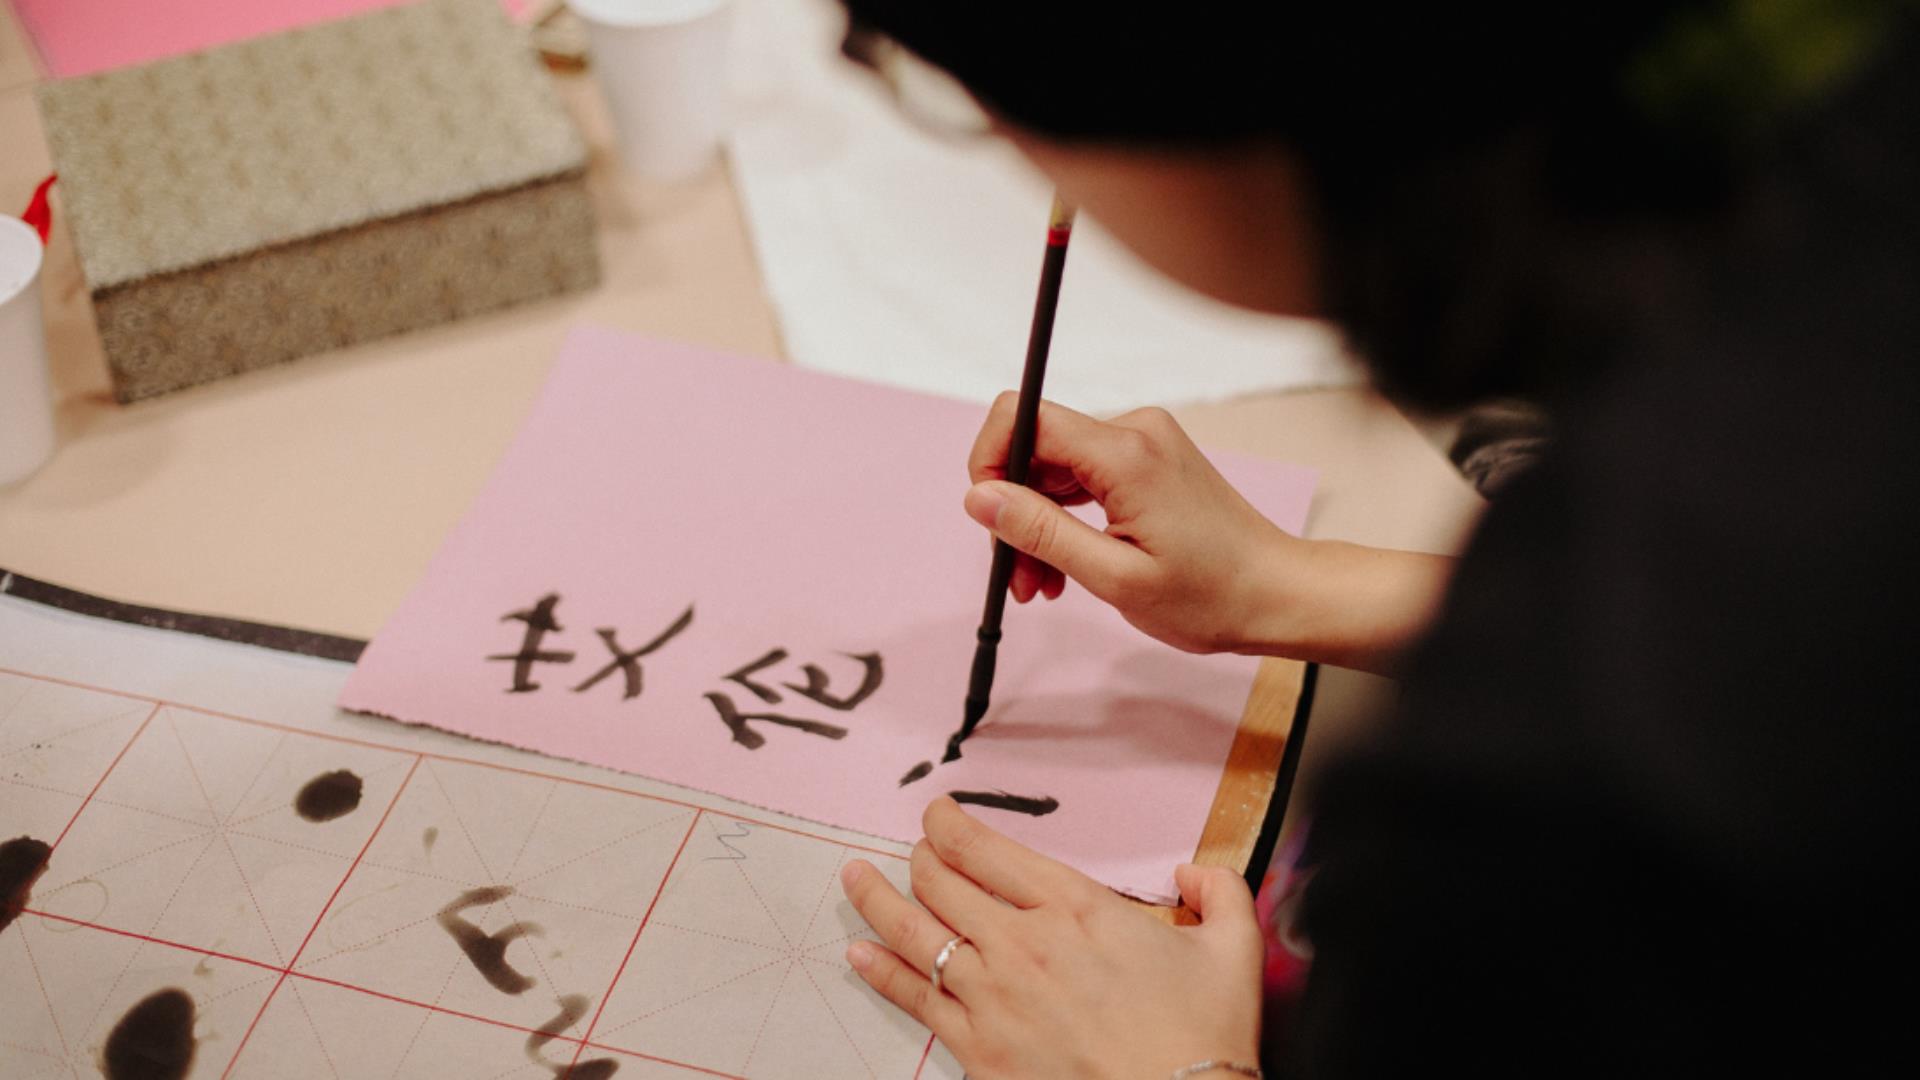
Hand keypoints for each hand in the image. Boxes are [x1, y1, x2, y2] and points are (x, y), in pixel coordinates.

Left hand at [841, 797, 1263, 1079]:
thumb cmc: (1203, 1038)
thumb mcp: (1233, 948)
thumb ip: (1218, 890)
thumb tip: (1193, 873)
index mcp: (1076, 908)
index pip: (987, 849)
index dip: (950, 823)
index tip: (937, 814)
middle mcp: (1023, 943)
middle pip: (941, 883)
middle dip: (920, 857)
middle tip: (915, 849)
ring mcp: (993, 997)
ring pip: (914, 933)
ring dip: (877, 898)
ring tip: (853, 877)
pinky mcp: (978, 1050)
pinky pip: (914, 999)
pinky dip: (880, 972)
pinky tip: (859, 955)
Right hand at [966, 394, 1301, 653]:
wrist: (1276, 594)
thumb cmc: (1210, 596)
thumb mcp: (1113, 576)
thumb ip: (1040, 531)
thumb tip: (978, 496)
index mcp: (1126, 453)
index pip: (1023, 417)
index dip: (990, 462)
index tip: (990, 519)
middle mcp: (1135, 432)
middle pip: (1036, 446)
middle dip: (1015, 510)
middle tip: (1020, 577)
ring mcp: (1145, 443)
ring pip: (1056, 467)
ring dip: (1039, 523)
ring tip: (1045, 585)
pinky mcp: (1150, 460)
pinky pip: (1084, 476)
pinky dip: (1067, 518)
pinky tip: (1069, 565)